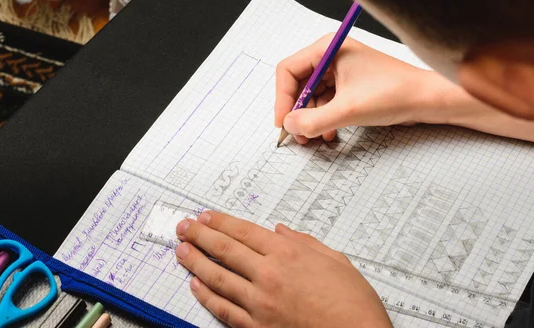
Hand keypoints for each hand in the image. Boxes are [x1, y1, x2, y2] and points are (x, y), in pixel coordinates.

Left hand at [175, 211, 391, 327]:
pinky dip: (207, 297)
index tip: (205, 216)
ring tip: (181, 251)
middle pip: (225, 250)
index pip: (244, 232)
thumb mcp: (334, 260)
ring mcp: (260, 303)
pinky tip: (196, 286)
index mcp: (288, 254)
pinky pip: (224, 309)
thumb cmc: (352, 303)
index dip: (220, 222)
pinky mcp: (258, 327)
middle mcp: (269, 275)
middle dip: (200, 236)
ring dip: (195, 262)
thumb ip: (304, 242)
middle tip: (183, 227)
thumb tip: (280, 231)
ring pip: (218, 278)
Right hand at [275, 34, 440, 143]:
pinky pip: (325, 101)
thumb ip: (313, 120)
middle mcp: (331, 55)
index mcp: (328, 48)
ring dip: (310, 118)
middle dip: (296, 111)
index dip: (282, 98)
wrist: (427, 100)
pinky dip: (323, 117)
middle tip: (296, 134)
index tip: (283, 122)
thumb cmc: (394, 94)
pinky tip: (329, 132)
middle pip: (298, 84)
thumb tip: (289, 126)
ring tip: (314, 137)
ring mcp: (340, 70)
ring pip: (311, 95)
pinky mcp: (349, 84)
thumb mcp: (347, 111)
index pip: (288, 70)